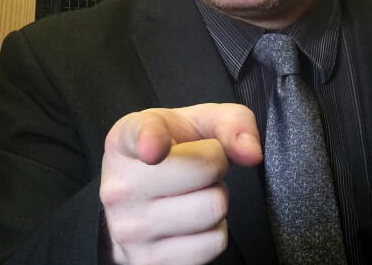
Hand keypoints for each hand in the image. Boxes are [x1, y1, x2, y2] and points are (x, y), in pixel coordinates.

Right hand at [99, 103, 261, 264]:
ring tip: (193, 193)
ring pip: (214, 208)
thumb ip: (232, 123)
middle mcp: (119, 187)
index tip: (154, 149)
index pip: (141, 136)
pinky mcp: (148, 262)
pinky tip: (191, 221)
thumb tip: (252, 153)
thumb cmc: (172, 152)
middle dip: (216, 166)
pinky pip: (213, 243)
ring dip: (216, 198)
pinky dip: (214, 231)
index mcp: (125, 141)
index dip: (151, 140)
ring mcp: (129, 230)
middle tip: (198, 168)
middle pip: (205, 170)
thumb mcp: (199, 122)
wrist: (135, 199)